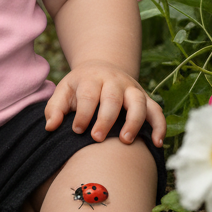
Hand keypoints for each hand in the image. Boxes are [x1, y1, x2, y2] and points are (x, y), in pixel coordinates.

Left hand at [44, 60, 165, 146]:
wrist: (101, 69)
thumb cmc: (80, 87)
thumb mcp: (64, 91)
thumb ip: (55, 108)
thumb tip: (51, 127)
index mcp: (91, 79)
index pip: (88, 94)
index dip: (83, 113)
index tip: (77, 130)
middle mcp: (114, 82)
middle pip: (112, 98)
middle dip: (106, 119)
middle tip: (97, 138)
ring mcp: (132, 89)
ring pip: (138, 102)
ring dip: (134, 121)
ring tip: (125, 141)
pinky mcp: (145, 98)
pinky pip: (156, 110)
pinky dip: (160, 125)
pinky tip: (157, 143)